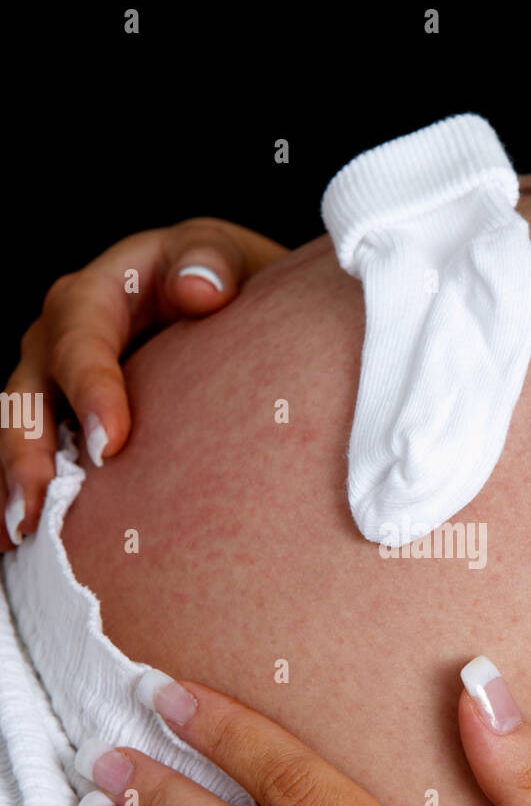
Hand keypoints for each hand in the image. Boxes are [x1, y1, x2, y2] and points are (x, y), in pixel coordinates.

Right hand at [2, 219, 286, 548]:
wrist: (234, 312)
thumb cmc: (229, 284)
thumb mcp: (225, 258)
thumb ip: (211, 261)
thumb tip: (199, 289)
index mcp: (100, 292)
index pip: (81, 337)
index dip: (91, 388)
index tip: (111, 444)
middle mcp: (62, 336)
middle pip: (29, 391)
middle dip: (28, 451)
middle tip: (40, 507)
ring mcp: (55, 382)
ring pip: (20, 431)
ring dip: (15, 483)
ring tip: (21, 535)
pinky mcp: (63, 421)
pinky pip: (33, 459)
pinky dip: (23, 497)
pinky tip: (19, 547)